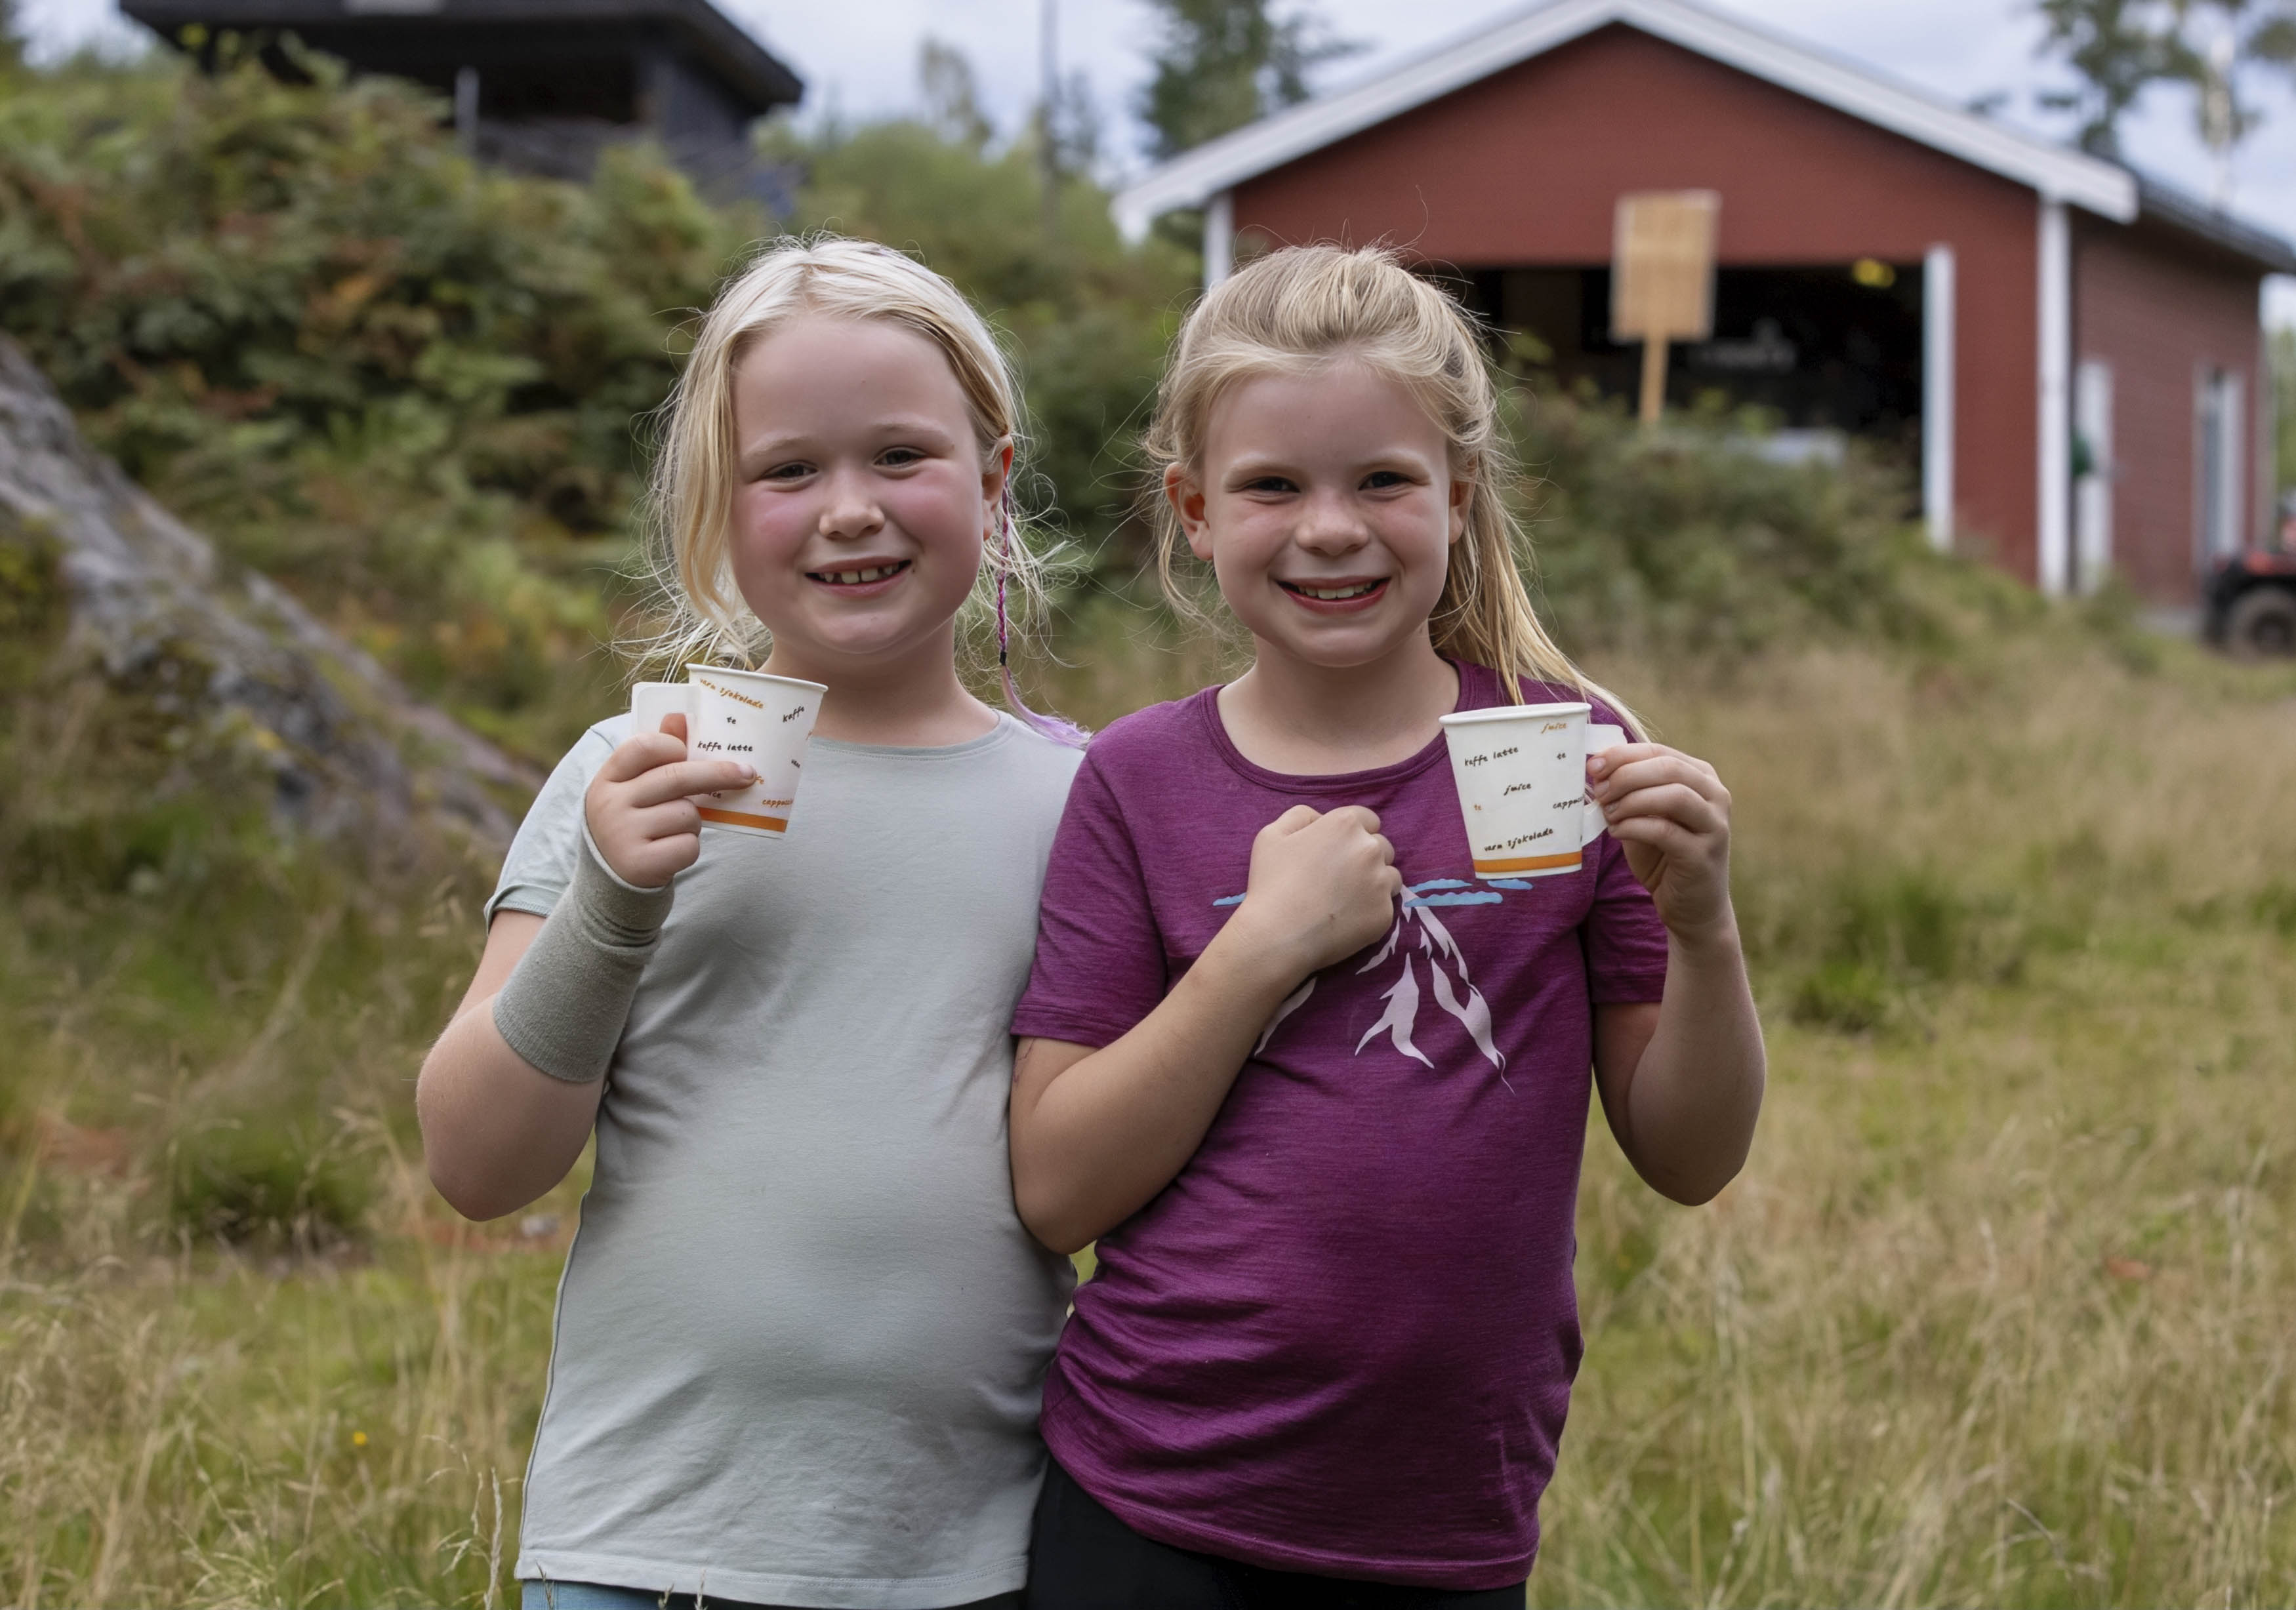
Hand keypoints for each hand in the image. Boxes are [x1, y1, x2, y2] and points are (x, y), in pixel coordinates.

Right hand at [584, 713, 756, 888]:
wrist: (610, 882)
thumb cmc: (633, 824)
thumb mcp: (635, 789)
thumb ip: (657, 754)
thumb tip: (679, 715)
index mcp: (607, 779)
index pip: (643, 746)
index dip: (673, 746)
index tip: (690, 752)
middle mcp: (610, 804)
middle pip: (676, 777)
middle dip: (717, 773)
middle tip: (747, 773)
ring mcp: (622, 835)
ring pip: (687, 814)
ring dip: (694, 822)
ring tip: (674, 830)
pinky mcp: (639, 864)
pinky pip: (688, 845)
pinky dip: (689, 848)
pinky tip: (671, 852)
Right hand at [1228, 805, 1403, 980]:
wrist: (1279, 935)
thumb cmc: (1271, 882)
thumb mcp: (1272, 834)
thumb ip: (1301, 816)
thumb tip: (1321, 819)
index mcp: (1345, 825)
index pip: (1368, 819)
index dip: (1353, 834)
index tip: (1338, 850)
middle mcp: (1371, 849)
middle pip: (1382, 847)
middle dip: (1366, 857)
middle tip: (1340, 877)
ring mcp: (1381, 883)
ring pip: (1390, 876)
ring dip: (1375, 882)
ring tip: (1347, 898)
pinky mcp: (1385, 913)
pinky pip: (1385, 906)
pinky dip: (1370, 910)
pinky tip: (1347, 918)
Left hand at [1586, 743, 1734, 942]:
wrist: (1692, 908)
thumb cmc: (1663, 858)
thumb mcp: (1643, 818)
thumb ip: (1627, 794)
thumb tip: (1595, 769)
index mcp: (1700, 778)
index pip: (1659, 752)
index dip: (1622, 755)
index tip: (1592, 765)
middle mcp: (1715, 796)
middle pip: (1667, 768)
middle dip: (1625, 776)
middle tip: (1598, 791)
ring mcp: (1714, 825)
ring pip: (1672, 795)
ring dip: (1631, 801)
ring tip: (1608, 814)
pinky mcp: (1704, 855)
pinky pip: (1665, 831)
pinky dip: (1634, 827)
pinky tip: (1617, 833)